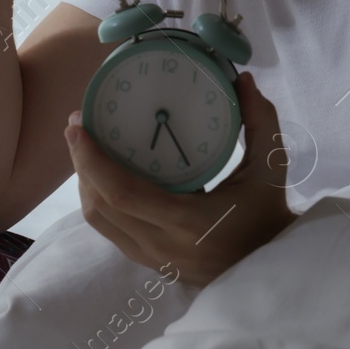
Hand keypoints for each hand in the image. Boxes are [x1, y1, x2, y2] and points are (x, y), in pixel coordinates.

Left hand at [64, 71, 296, 287]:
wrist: (272, 269)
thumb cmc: (268, 216)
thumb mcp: (270, 168)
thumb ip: (260, 122)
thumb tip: (244, 80)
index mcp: (187, 222)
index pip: (122, 194)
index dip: (91, 160)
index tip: (77, 125)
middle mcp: (162, 245)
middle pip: (100, 206)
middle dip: (81, 164)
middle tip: (78, 124)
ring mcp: (153, 259)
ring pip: (99, 221)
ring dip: (86, 183)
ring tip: (85, 146)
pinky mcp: (150, 263)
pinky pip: (110, 231)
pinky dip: (99, 200)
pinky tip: (104, 174)